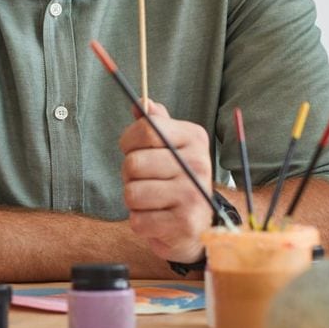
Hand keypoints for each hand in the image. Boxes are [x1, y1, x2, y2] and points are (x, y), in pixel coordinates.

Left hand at [119, 100, 213, 262]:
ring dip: (133, 200)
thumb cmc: (172, 178)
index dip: (129, 141)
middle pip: (134, 163)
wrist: (195, 225)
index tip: (133, 149)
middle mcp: (199, 164)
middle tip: (146, 180)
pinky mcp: (186, 224)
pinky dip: (140, 221)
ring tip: (152, 200)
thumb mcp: (167, 146)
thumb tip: (143, 102)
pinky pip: (137, 220)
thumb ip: (153, 124)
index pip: (146, 129)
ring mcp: (194, 195)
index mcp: (194, 138)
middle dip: (129, 174)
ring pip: (132, 193)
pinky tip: (157, 218)